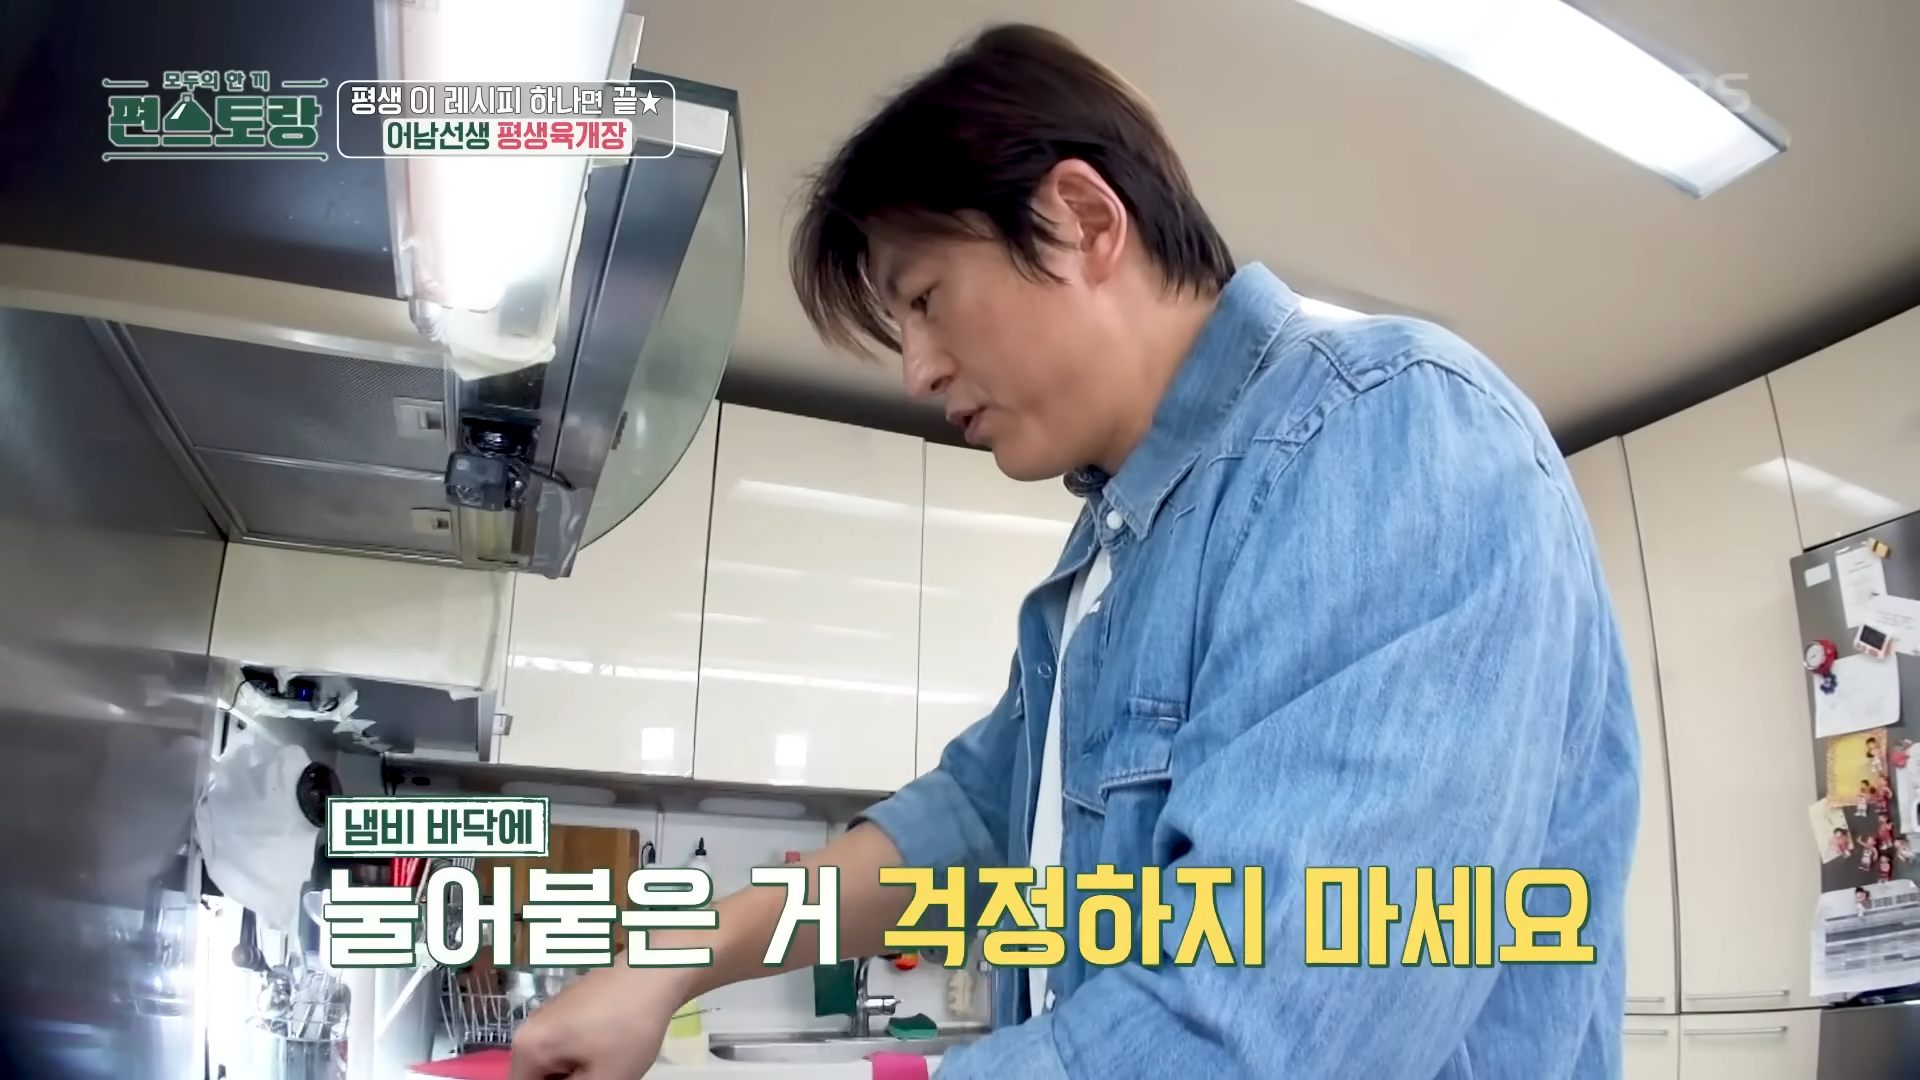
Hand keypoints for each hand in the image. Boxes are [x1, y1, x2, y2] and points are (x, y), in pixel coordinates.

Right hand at [509, 963, 689, 1079]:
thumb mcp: (605, 1078)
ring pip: (555, 1062)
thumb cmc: (628, 1028)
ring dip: (578, 1072)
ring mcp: (549, 1014)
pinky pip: (566, 1045)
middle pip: (539, 1077)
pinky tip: (611, 1051)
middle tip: (602, 1074)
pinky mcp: (568, 1007)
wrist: (655, 972)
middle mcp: (529, 1028)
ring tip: (609, 1064)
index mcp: (527, 1047)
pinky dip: (583, 1056)